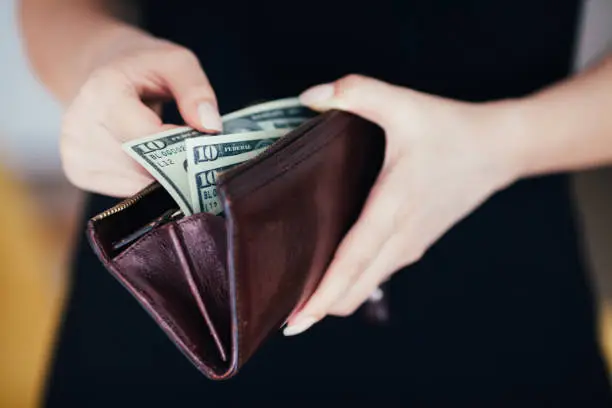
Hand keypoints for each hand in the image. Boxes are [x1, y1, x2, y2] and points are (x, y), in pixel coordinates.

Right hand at [60, 35, 220, 196]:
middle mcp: (79, 123)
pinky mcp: (77, 171)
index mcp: (103, 91)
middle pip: (140, 167)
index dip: (181, 148)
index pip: (147, 139)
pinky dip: (144, 182)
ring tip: (168, 152)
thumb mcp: (176, 62)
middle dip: (175, 166)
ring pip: (135, 185)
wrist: (101, 70)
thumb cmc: (142, 68)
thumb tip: (210, 127)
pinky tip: (147, 161)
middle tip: (193, 154)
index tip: (202, 144)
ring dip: (161, 176)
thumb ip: (196, 91)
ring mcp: (74, 151)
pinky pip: (124, 191)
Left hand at [283, 74, 520, 335]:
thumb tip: (309, 98)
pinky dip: (350, 281)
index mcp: (394, 206)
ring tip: (296, 294)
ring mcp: (409, 246)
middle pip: (354, 286)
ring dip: (333, 295)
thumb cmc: (449, 129)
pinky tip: (329, 270)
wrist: (498, 150)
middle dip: (318, 307)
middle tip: (279, 316)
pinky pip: (375, 272)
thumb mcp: (404, 103)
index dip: (323, 292)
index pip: (353, 259)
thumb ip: (356, 92)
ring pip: (364, 284)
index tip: (296, 320)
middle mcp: (401, 237)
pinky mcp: (413, 244)